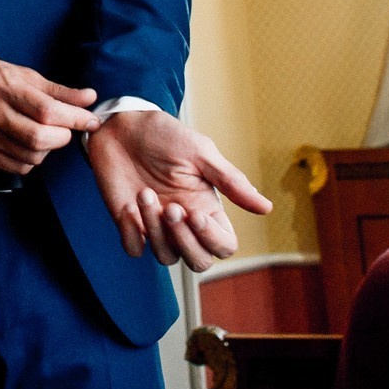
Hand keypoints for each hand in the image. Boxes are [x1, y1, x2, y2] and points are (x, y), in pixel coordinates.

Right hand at [0, 57, 100, 173]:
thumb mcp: (22, 74)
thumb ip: (57, 90)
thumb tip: (88, 98)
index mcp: (5, 86)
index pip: (47, 110)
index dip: (75, 119)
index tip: (90, 121)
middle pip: (39, 137)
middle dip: (63, 136)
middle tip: (65, 128)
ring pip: (30, 156)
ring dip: (48, 149)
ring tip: (45, 135)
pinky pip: (17, 167)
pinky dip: (32, 160)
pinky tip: (29, 146)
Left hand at [85, 111, 271, 270]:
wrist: (122, 125)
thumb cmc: (164, 135)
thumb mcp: (200, 152)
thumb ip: (230, 181)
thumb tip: (266, 207)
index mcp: (206, 207)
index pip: (224, 245)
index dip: (213, 239)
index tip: (195, 213)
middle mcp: (184, 222)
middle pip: (199, 262)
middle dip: (185, 241)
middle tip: (171, 208)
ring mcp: (156, 225)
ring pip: (166, 257)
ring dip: (155, 230)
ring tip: (144, 194)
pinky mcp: (129, 223)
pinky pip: (135, 249)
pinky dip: (132, 234)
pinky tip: (128, 206)